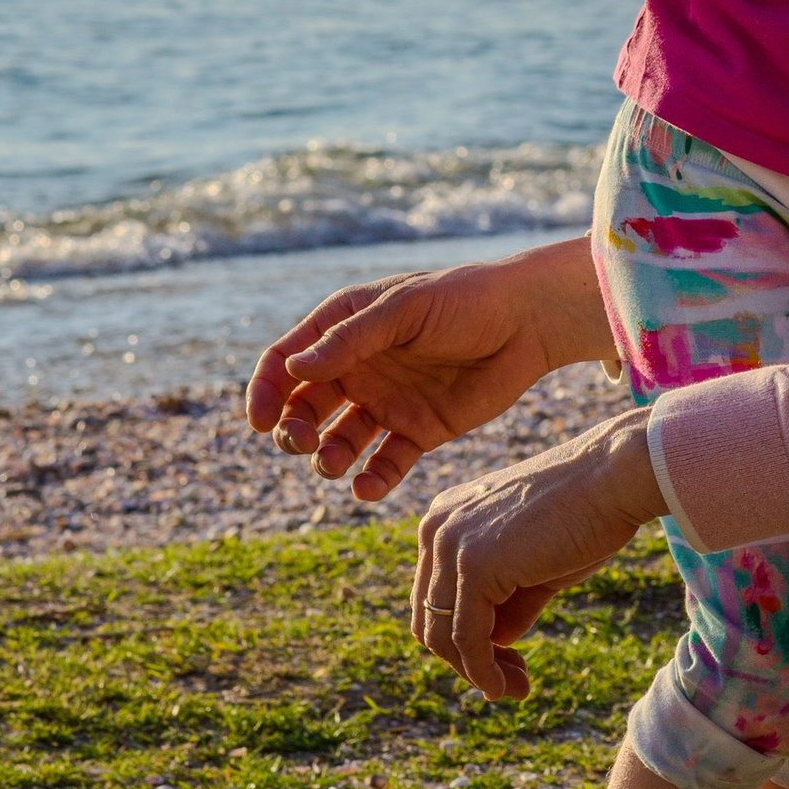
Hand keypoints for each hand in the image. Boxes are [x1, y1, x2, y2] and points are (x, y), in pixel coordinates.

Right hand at [245, 237, 615, 501]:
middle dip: (292, 429)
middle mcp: (359, 368)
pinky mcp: (419, 431)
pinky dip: (371, 481)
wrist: (529, 322)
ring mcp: (387, 402)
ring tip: (333, 463)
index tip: (258, 419)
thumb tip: (296, 368)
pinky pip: (384, 464)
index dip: (266, 390)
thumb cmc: (465, 300)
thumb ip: (353, 339)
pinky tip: (367, 488)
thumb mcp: (406, 310)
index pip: (287, 362)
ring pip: (339, 441)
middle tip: (302, 442)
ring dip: (326, 457)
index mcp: (345, 329)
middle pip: (304, 408)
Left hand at [411, 416, 666, 701]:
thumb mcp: (536, 562)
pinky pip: (467, 636)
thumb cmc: (588, 511)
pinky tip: (506, 686)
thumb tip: (494, 644)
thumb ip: (508, 599)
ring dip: (476, 672)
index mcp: (447, 519)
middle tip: (510, 685)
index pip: (435, 596)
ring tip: (513, 690)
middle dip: (466, 660)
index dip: (463, 639)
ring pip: (443, 634)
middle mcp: (436, 528)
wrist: (616, 475)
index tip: (507, 662)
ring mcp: (450, 544)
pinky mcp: (473, 565)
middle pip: (430, 619)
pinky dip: (482, 670)